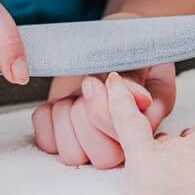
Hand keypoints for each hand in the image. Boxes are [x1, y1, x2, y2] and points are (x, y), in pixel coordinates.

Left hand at [32, 13, 176, 168]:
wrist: (104, 37)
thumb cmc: (124, 44)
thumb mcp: (137, 54)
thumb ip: (137, 79)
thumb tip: (142, 101)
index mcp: (147, 121)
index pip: (127, 138)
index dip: (109, 110)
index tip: (106, 78)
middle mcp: (120, 139)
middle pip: (104, 158)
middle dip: (88, 117)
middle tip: (88, 84)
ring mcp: (89, 141)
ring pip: (73, 156)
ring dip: (66, 119)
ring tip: (74, 96)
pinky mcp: (62, 136)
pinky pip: (47, 143)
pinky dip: (47, 119)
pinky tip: (59, 102)